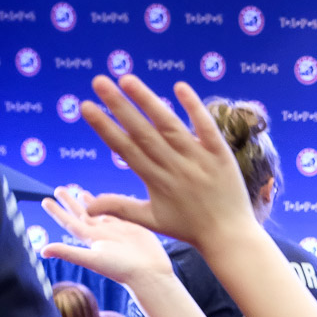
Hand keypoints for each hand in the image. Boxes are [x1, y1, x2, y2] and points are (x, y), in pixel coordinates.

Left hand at [40, 188, 173, 288]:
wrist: (150, 273)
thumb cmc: (122, 269)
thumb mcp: (93, 259)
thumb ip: (69, 252)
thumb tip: (42, 251)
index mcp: (91, 239)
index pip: (70, 222)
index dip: (57, 212)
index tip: (45, 200)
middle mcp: (102, 234)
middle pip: (82, 214)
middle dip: (70, 202)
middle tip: (60, 189)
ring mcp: (117, 231)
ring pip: (100, 213)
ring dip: (90, 203)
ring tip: (80, 192)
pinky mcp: (133, 228)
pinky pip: (118, 213)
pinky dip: (111, 206)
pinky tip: (107, 200)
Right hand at [77, 75, 259, 250]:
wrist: (230, 237)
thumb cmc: (190, 228)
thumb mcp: (152, 220)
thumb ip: (120, 207)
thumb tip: (87, 207)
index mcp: (155, 180)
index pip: (125, 148)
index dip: (104, 127)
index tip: (86, 106)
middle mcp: (175, 166)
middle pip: (143, 132)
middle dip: (119, 106)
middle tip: (99, 81)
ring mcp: (199, 159)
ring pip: (170, 125)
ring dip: (148, 100)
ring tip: (127, 79)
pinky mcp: (220, 155)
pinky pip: (207, 128)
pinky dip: (194, 107)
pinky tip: (180, 86)